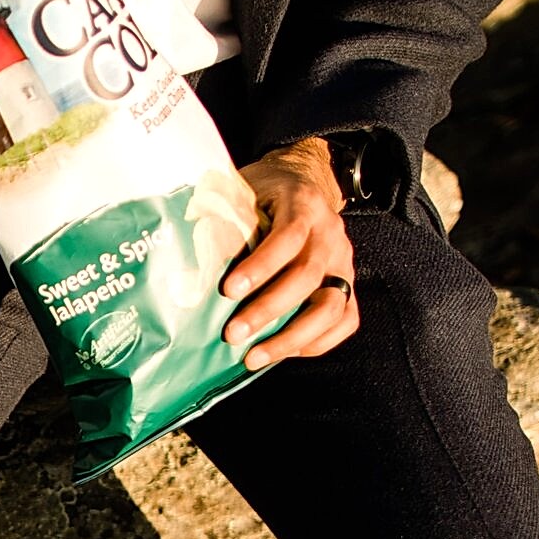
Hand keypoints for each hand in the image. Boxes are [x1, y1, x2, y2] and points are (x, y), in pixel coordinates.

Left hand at [221, 137, 358, 370]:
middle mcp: (330, 234)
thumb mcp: (244, 190)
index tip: (229, 290)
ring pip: (330, 307)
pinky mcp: (348, 285)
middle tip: (233, 334)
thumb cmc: (264, 192)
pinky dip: (317, 342)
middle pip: (307, 277)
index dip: (260, 267)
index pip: (288, 237)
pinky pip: (346, 320)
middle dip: (267, 311)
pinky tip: (285, 352)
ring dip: (290, 338)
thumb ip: (227, 217)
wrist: (303, 180)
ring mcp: (344, 262)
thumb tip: (191, 258)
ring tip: (254, 357)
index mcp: (304, 204)